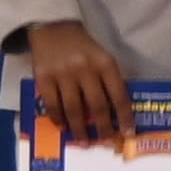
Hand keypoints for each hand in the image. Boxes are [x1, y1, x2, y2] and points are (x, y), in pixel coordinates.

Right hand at [22, 20, 133, 151]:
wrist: (54, 28)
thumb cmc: (84, 48)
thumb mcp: (103, 59)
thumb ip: (109, 81)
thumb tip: (116, 114)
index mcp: (105, 64)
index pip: (119, 95)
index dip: (124, 117)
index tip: (128, 133)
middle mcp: (85, 70)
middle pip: (96, 105)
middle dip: (102, 127)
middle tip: (105, 142)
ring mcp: (63, 74)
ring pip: (73, 109)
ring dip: (79, 128)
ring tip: (83, 141)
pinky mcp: (43, 77)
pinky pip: (52, 104)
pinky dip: (58, 118)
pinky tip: (63, 127)